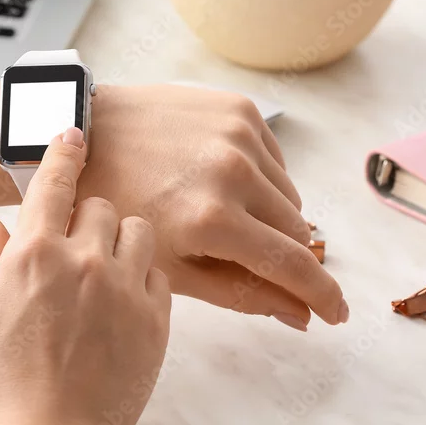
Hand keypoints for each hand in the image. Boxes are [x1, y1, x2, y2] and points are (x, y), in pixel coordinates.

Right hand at [0, 127, 171, 424]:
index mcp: (34, 252)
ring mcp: (124, 285)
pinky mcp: (156, 315)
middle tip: (79, 246)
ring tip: (107, 270)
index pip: (55, 180)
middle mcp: (83, 258)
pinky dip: (143, 276)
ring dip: (123, 240)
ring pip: (139, 230)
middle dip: (90, 217)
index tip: (76, 130)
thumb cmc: (4, 382)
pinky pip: (159, 272)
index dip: (65, 149)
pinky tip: (124, 301)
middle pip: (102, 204)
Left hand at [78, 84, 347, 331]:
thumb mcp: (168, 267)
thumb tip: (300, 315)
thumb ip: (240, 293)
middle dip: (281, 253)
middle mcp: (235, 173)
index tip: (336, 313)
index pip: (293, 265)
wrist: (89, 133)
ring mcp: (240, 136)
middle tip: (242, 255)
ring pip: (290, 197)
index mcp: (212, 220)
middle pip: (297, 232)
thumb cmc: (118, 208)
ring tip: (221, 214)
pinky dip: (260, 180)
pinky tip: (220, 182)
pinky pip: (277, 161)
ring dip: (270, 215)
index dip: (322, 295)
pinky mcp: (241, 109)